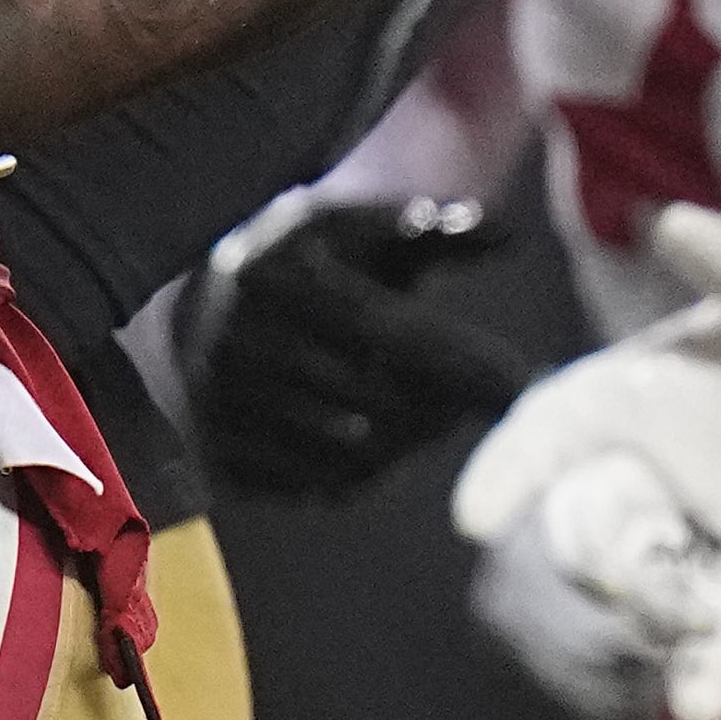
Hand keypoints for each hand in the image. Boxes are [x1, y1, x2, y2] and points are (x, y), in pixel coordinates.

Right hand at [193, 200, 536, 508]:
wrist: (199, 316)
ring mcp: (218, 408)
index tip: (521, 383)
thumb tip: (506, 232)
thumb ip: (427, 231)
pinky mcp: (215, 459)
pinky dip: (364, 477)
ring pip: (351, 453)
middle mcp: (230, 341)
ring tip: (434, 420)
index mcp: (266, 271)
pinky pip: (317, 488)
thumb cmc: (304, 264)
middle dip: (443, 408)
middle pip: (375, 400)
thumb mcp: (354, 231)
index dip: (461, 361)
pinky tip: (384, 449)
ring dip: (410, 446)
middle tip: (478, 406)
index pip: (387, 331)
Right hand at [444, 205, 720, 719]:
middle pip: (589, 518)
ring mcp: (700, 521)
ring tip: (690, 638)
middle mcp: (652, 461)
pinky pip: (719, 622)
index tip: (475, 518)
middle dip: (592, 553)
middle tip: (625, 578)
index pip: (552, 426)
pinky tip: (702, 702)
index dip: (509, 467)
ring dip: (654, 617)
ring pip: (649, 581)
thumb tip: (677, 225)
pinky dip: (707, 665)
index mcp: (639, 387)